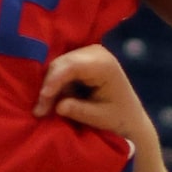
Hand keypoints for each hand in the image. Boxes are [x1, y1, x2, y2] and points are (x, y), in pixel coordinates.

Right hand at [33, 45, 152, 141]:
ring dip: (50, 85)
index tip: (42, 100)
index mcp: (104, 65)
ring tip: (44, 109)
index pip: (72, 66)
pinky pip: (62, 67)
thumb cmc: (118, 118)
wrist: (131, 116)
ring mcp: (89, 53)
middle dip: (48, 86)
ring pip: (59, 65)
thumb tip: (57, 106)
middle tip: (40, 111)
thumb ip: (78, 110)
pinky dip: (55, 83)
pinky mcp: (83, 58)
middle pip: (62, 63)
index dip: (54, 81)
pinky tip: (52, 99)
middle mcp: (96, 52)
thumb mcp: (99, 118)